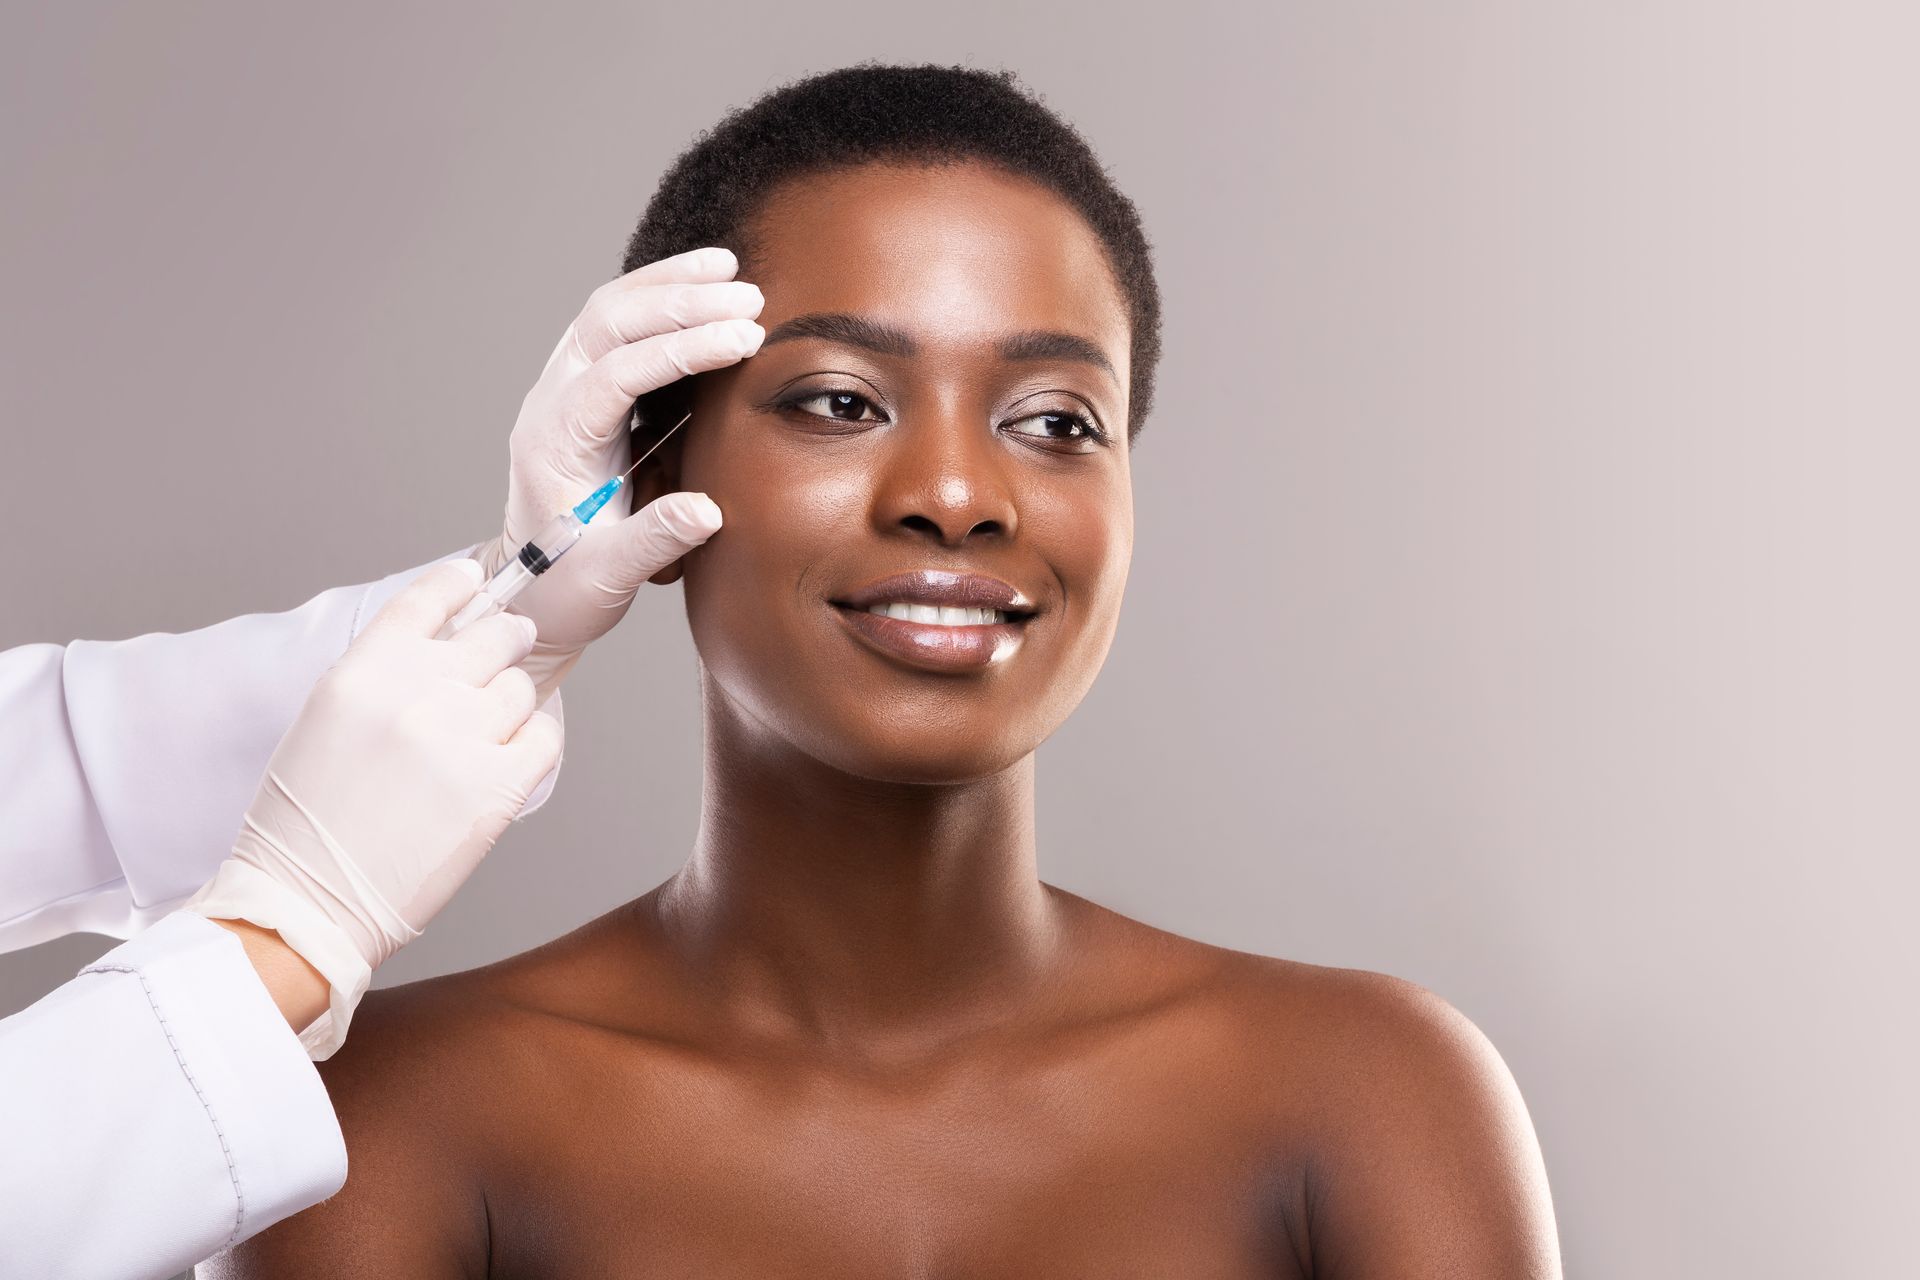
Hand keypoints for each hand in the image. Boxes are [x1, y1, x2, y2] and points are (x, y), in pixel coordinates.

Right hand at [183, 559, 562, 1054]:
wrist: (305, 902)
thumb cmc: (305, 824)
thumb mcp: (327, 721)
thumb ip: (385, 677)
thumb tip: (445, 651)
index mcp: (363, 671)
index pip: (429, 598)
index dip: (462, 585)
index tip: (479, 582)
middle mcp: (416, 693)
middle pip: (496, 635)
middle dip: (508, 641)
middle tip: (512, 649)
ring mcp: (461, 738)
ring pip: (522, 688)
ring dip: (513, 704)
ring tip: (487, 734)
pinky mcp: (497, 788)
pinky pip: (544, 740)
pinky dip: (534, 745)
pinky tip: (510, 762)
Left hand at [479, 246, 764, 698]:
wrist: (528, 591)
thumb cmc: (564, 588)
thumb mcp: (608, 575)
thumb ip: (655, 539)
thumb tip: (707, 510)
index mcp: (554, 441)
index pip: (618, 371)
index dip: (683, 349)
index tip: (745, 338)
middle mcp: (552, 402)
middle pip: (608, 322)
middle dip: (680, 301)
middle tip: (750, 297)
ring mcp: (565, 390)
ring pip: (609, 311)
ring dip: (668, 285)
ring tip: (729, 268)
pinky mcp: (586, 392)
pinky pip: (618, 327)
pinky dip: (660, 300)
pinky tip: (703, 288)